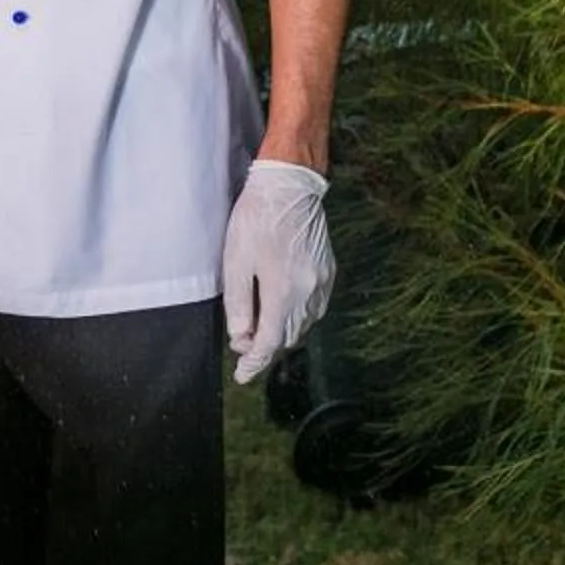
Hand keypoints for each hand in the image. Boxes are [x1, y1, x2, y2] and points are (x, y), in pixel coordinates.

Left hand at [222, 159, 334, 383]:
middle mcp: (310, 293)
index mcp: (284, 293)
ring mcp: (323, 283)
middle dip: (267, 348)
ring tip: (258, 331)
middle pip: (289, 337)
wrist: (289, 188)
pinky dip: (297, 317)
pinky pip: (315, 308)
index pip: (270, 342)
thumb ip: (238, 304)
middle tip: (243, 349)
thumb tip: (241, 338)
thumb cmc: (255, 221)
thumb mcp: (236, 262)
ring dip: (282, 333)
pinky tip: (281, 310)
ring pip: (304, 324)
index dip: (254, 363)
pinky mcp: (328, 272)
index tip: (241, 376)